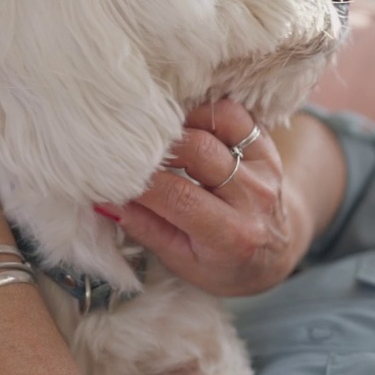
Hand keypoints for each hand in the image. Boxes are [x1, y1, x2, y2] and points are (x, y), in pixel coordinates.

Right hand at [100, 100, 302, 296]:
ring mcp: (264, 169)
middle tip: (131, 149)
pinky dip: (206, 112)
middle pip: (199, 150)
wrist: (271, 254)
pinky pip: (236, 114)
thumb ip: (144, 228)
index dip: (140, 181)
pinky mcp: (267, 148)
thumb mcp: (180, 259)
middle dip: (158, 146)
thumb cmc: (219, 262)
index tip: (113, 173)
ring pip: (219, 122)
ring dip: (182, 123)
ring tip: (159, 137)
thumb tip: (104, 199)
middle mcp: (253, 198)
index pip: (177, 197)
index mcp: (231, 235)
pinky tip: (186, 126)